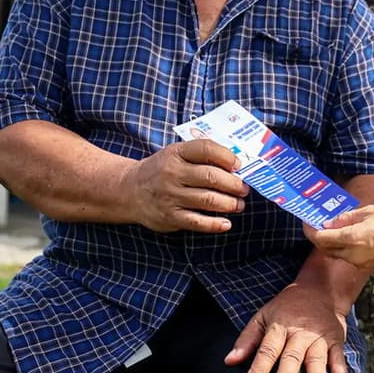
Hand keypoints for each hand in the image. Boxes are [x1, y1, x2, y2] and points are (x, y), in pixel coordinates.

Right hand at [120, 139, 248, 232]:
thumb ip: (202, 155)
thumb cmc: (162, 170)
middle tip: (244, 189)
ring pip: (208, 200)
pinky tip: (226, 223)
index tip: (239, 165)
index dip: (227, 156)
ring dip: (230, 204)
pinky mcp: (170, 217)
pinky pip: (198, 222)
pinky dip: (215, 224)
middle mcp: (172, 173)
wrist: (130, 190)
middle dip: (234, 184)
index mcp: (176, 153)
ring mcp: (170, 196)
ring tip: (238, 204)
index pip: (206, 149)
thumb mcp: (176, 154)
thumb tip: (236, 163)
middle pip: (211, 177)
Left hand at [225, 284, 348, 372]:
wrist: (320, 289)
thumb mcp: (263, 316)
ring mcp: (319, 337)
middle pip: (291, 356)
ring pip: (317, 358)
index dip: (257, 370)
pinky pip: (339, 358)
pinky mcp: (336, 339)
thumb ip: (247, 339)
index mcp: (279, 326)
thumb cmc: (288, 307)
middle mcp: (300, 332)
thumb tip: (229, 361)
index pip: (266, 350)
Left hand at [304, 206, 373, 273]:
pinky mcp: (367, 268)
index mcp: (352, 238)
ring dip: (332, 243)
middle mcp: (352, 254)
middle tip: (319, 224)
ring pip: (336, 254)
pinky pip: (348, 258)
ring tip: (337, 229)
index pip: (321, 238)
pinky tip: (352, 238)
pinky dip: (345, 249)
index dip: (311, 230)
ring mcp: (359, 263)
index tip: (308, 223)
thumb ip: (346, 218)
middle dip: (319, 237)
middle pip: (325, 248)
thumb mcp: (369, 212)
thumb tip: (330, 222)